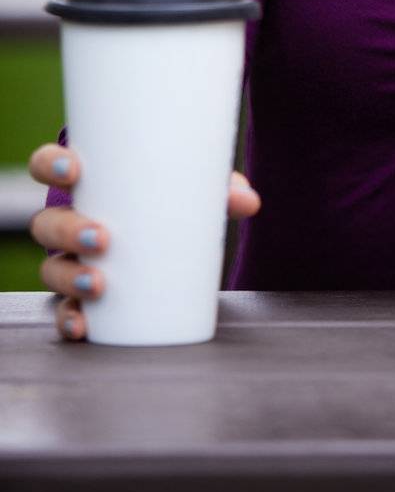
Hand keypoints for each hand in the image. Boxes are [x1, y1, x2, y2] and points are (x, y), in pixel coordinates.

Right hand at [26, 143, 261, 342]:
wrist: (170, 241)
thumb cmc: (169, 200)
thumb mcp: (191, 188)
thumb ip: (219, 190)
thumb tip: (250, 202)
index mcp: (87, 183)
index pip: (49, 166)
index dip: (51, 165)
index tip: (74, 168)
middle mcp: (69, 220)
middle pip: (47, 222)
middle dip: (68, 228)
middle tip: (101, 237)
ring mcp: (70, 259)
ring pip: (51, 267)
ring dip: (69, 275)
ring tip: (98, 283)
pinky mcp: (80, 295)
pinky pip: (63, 309)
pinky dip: (70, 318)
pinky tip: (84, 326)